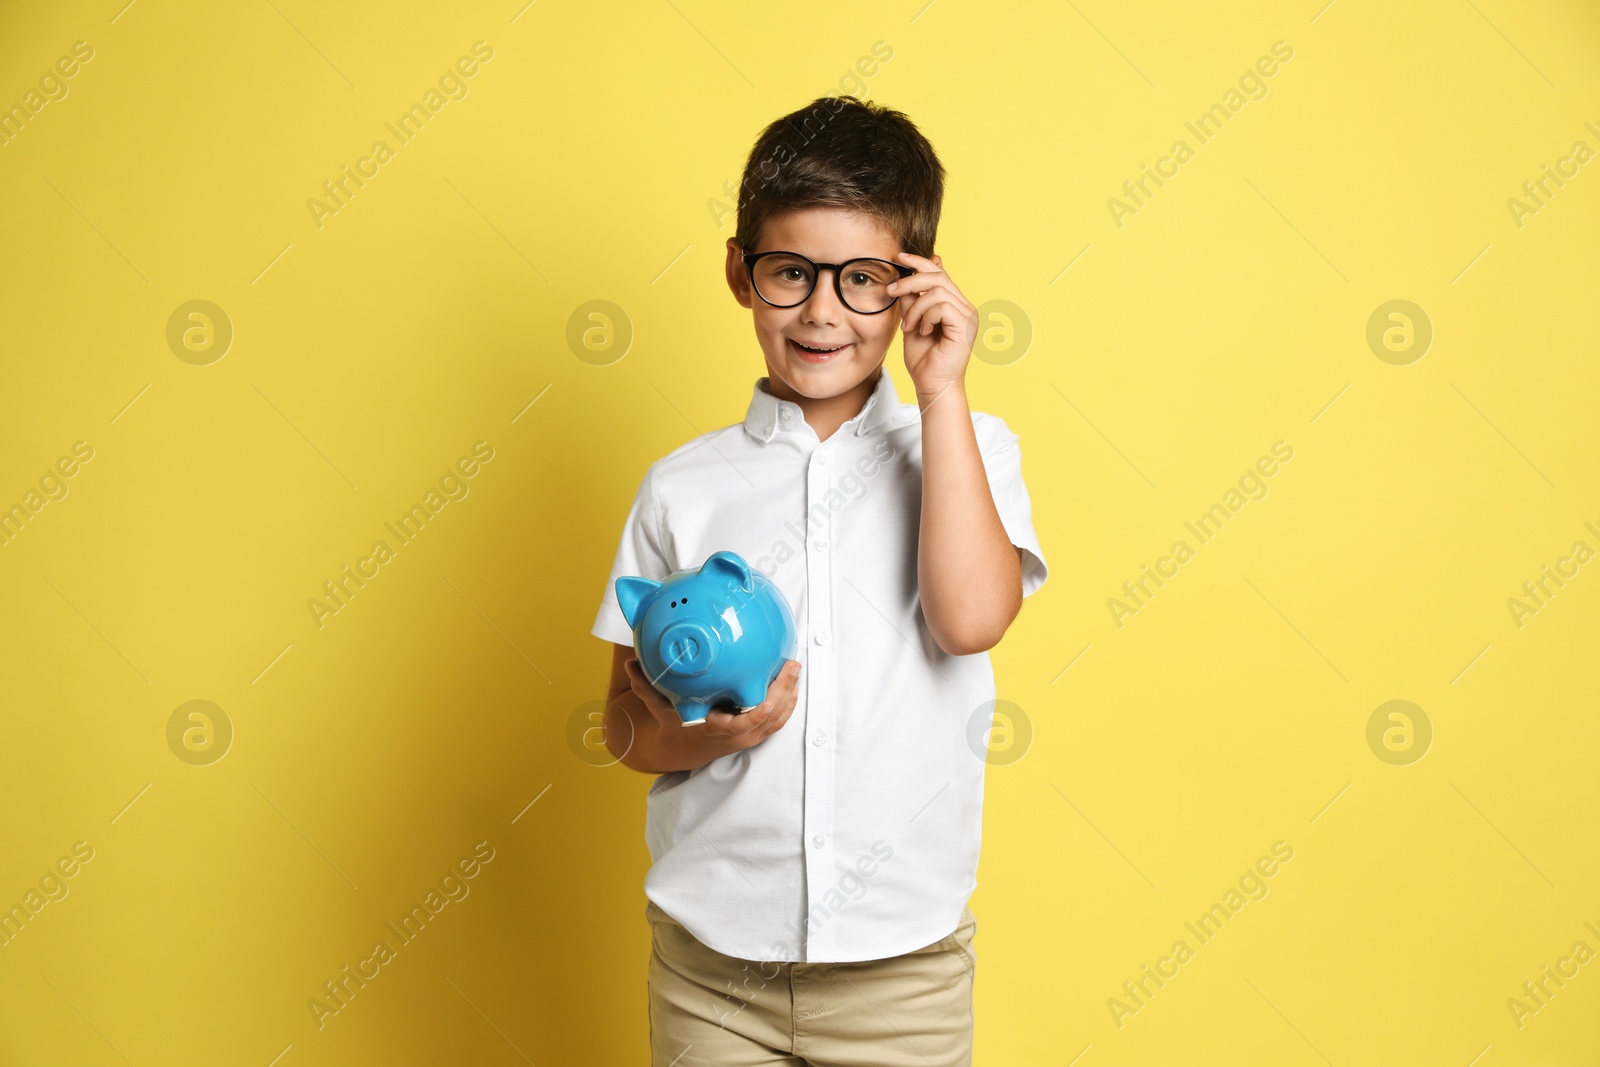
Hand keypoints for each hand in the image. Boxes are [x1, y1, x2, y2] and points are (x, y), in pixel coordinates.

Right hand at [624, 657, 801, 763]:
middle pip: (768, 718)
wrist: (682, 751)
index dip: (759, 712)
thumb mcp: (659, 707)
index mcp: (715, 731)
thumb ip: (646, 686)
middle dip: (783, 692)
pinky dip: (788, 704)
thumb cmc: (673, 725)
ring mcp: (747, 738)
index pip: (742, 725)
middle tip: (792, 665)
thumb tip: (630, 664)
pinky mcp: (754, 735)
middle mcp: (735, 737)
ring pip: (777, 721)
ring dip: (790, 695)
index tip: (770, 698)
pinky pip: (777, 722)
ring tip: (796, 669)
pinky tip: (793, 683)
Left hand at [886, 251, 977, 401]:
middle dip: (910, 280)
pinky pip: (941, 306)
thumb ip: (911, 301)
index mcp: (953, 304)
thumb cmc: (923, 359)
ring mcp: (967, 315)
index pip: (939, 273)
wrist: (932, 385)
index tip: (899, 258)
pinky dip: (926, 316)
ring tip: (909, 326)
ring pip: (937, 291)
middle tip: (891, 291)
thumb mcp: (911, 323)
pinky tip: (922, 331)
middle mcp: (964, 307)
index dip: (920, 262)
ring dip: (916, 307)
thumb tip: (903, 277)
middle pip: (938, 276)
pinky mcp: (965, 325)